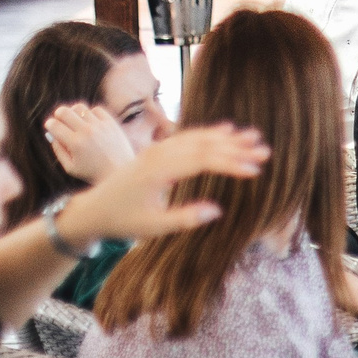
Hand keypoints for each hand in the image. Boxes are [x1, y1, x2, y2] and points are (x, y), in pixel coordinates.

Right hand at [43, 102, 136, 186]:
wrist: (120, 170)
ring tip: (74, 120)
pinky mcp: (110, 122)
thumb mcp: (70, 167)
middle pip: (64, 111)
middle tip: (59, 120)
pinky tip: (89, 122)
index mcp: (75, 143)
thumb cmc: (92, 172)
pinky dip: (90, 113)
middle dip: (58, 114)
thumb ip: (58, 150)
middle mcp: (87, 131)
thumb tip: (52, 134)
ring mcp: (99, 125)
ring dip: (73, 112)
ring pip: (79, 107)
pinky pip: (96, 109)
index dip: (49, 124)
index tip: (50, 126)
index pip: (54, 125)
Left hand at [60, 125, 268, 248]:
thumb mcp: (153, 227)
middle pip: (204, 144)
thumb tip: (217, 210)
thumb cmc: (122, 220)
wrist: (93, 208)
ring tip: (254, 137)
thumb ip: (185, 218)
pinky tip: (226, 130)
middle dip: (237, 148)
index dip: (231, 164)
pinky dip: (209, 133)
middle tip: (265, 152)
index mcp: (159, 170)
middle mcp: (159, 153)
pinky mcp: (157, 150)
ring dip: (227, 137)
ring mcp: (158, 148)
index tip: (255, 171)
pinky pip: (187, 136)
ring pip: (198, 137)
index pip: (203, 160)